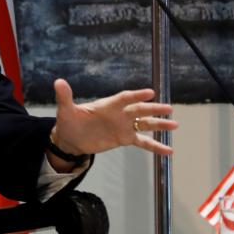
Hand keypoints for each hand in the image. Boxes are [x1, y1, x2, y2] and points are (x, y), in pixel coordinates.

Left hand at [50, 78, 176, 158]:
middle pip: (139, 110)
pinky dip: (155, 146)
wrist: (71, 138)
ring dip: (159, 125)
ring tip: (175, 125)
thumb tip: (58, 82)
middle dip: (154, 109)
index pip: (124, 98)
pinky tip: (168, 151)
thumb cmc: (69, 121)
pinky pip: (143, 142)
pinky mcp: (124, 138)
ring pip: (145, 124)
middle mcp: (119, 114)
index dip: (136, 95)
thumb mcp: (65, 110)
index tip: (150, 93)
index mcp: (107, 105)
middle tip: (169, 108)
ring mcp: (124, 126)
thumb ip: (65, 97)